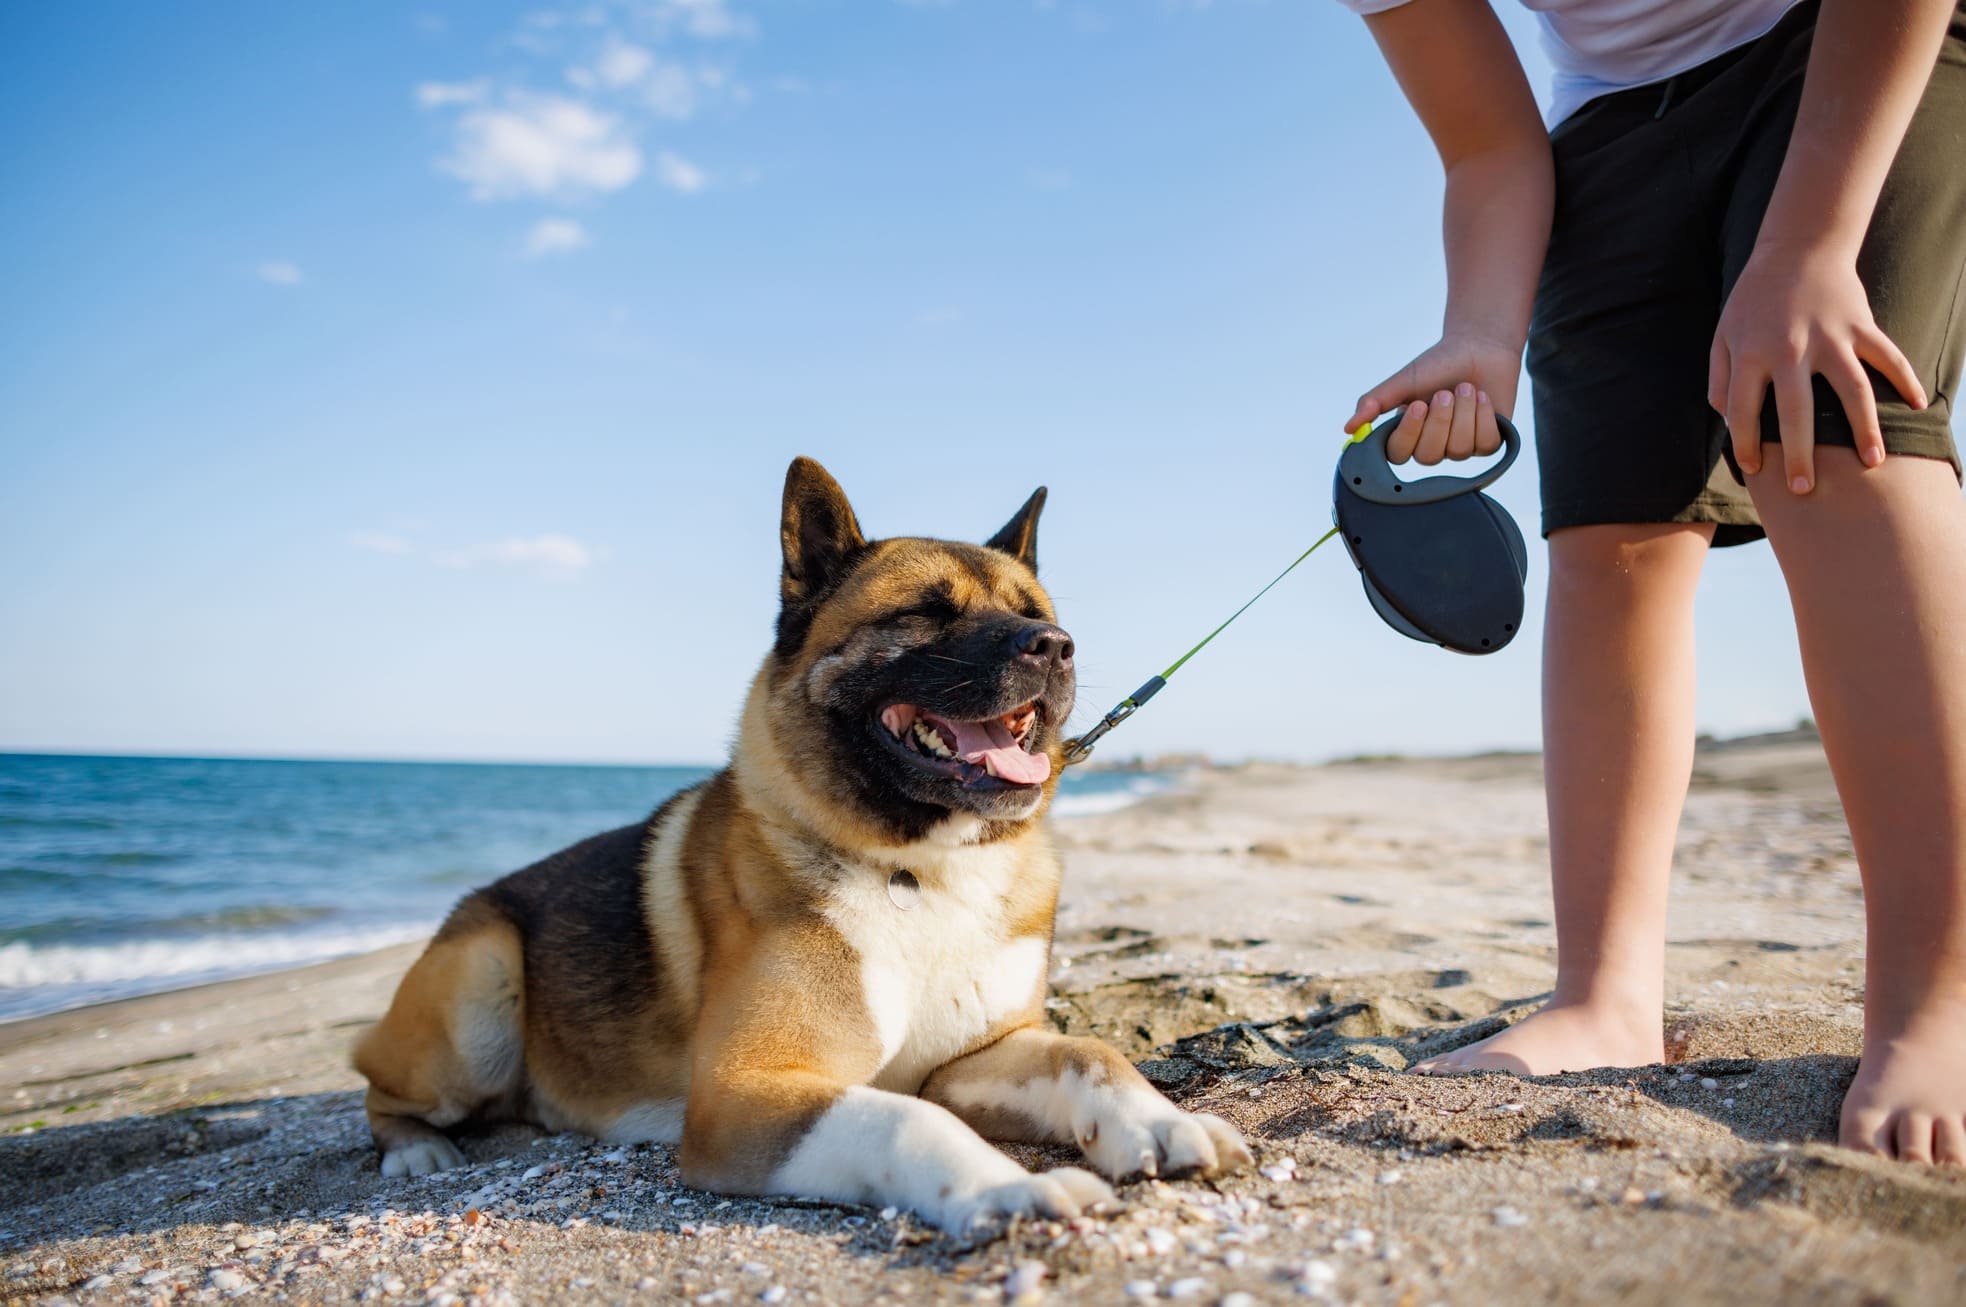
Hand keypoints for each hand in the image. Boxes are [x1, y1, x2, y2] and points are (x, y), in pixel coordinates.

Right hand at [1346, 332, 1522, 464]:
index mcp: (1408, 433)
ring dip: (1464, 412)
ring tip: (1466, 388)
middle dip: (1440, 421)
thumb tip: (1348, 428)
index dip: (1409, 433)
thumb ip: (1374, 402)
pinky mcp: (1487, 443)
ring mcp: (1460, 447)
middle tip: (1445, 392)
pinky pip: (1485, 442)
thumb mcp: (1402, 381)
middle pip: (1429, 456)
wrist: (1479, 348)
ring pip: (1459, 449)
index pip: (1398, 453)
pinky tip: (1482, 397)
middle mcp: (1432, 446)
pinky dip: (1484, 415)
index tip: (1417, 405)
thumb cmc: (1437, 365)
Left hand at [1709, 242, 1927, 492]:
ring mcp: (1830, 337)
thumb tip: (1727, 420)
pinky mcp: (1860, 325)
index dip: (1746, 443)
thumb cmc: (1753, 300)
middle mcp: (1790, 349)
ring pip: (1852, 390)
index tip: (1754, 468)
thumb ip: (1719, 378)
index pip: (1743, 410)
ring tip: (1872, 463)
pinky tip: (1918, 406)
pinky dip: (1906, 379)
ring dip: (1863, 428)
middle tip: (1804, 489)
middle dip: (1800, 453)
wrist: (1797, 247)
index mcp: (1751, 353)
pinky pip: (1889, 355)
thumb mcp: (1723, 334)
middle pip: (1796, 411)